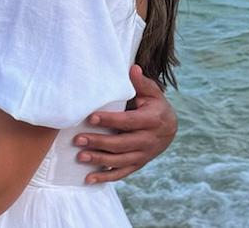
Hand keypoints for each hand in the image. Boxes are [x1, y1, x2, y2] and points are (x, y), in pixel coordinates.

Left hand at [74, 66, 177, 183]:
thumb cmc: (155, 106)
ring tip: (80, 156)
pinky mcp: (138, 164)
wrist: (170, 128)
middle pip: (121, 143)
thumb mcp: (152, 93)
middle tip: (78, 139)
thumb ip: (141, 82)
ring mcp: (143, 155)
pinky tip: (89, 179)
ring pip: (120, 161)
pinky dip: (106, 178)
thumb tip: (132, 68)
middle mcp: (148, 140)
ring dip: (99, 160)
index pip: (128, 121)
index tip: (91, 117)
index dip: (110, 120)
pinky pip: (122, 173)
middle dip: (99, 142)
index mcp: (152, 120)